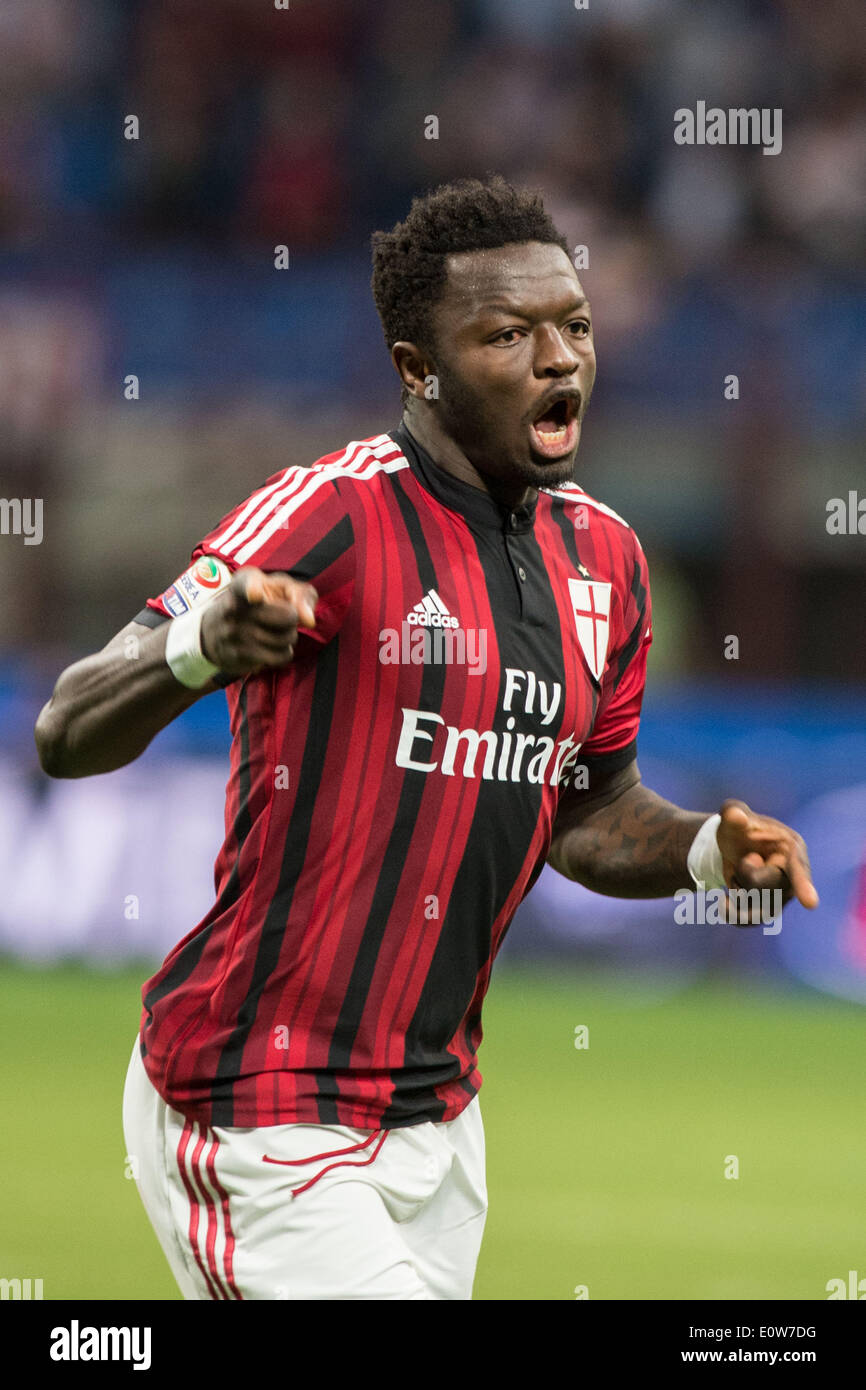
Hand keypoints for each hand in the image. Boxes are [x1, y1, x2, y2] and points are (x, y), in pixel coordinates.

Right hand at [199, 567, 317, 677]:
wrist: (217, 629)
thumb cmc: (261, 601)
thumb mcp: (279, 587)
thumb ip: (301, 595)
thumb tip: (309, 621)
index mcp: (243, 582)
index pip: (247, 583)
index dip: (253, 588)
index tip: (255, 595)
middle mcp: (234, 606)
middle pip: (288, 616)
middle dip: (293, 619)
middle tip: (283, 617)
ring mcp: (232, 632)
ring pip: (285, 640)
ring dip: (288, 638)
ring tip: (274, 631)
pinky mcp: (236, 655)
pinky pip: (278, 658)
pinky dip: (282, 654)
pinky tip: (269, 647)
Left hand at [716, 799, 817, 920]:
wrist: (731, 846)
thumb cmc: (738, 827)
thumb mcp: (732, 813)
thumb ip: (733, 812)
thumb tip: (735, 815)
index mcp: (792, 848)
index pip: (797, 868)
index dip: (803, 885)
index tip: (810, 904)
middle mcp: (793, 875)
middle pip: (770, 890)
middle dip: (747, 874)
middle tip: (745, 858)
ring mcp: (783, 894)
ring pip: (760, 910)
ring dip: (738, 894)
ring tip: (732, 876)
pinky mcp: (769, 908)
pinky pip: (751, 921)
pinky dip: (732, 914)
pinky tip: (722, 901)